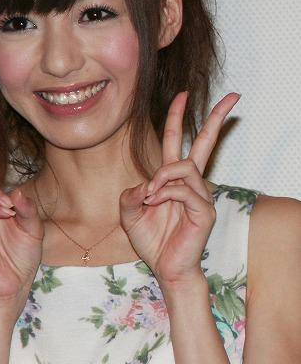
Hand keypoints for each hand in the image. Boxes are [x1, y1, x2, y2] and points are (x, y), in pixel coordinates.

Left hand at [119, 92, 239, 288]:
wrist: (165, 268)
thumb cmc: (151, 240)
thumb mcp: (129, 212)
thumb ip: (131, 193)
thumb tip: (146, 184)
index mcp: (173, 178)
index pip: (178, 140)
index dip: (178, 117)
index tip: (183, 95)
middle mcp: (191, 182)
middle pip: (206, 142)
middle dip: (217, 118)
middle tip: (234, 97)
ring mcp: (200, 195)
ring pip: (184, 166)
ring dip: (161, 178)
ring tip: (149, 197)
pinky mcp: (204, 210)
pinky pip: (183, 190)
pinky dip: (165, 193)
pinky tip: (154, 203)